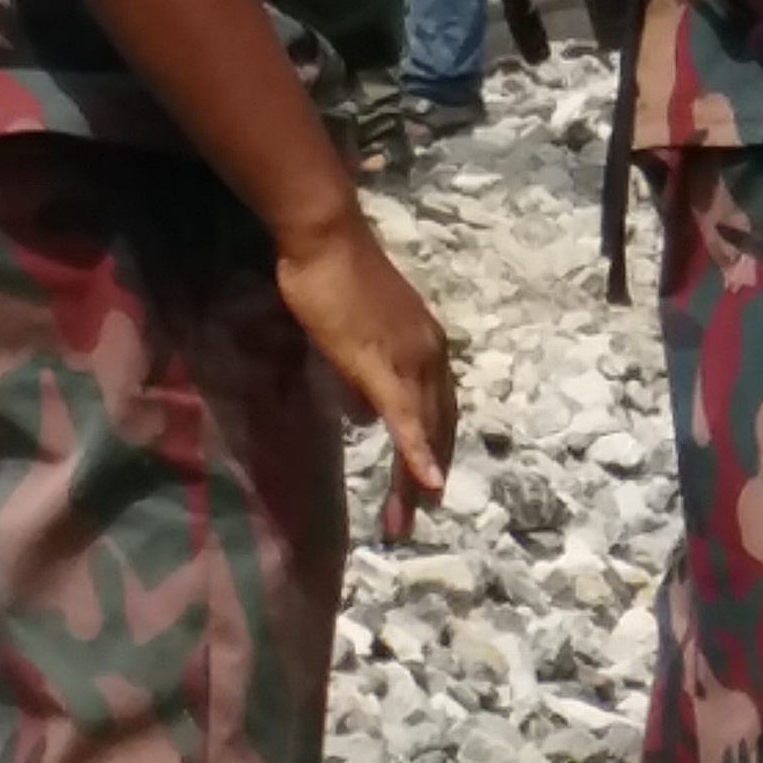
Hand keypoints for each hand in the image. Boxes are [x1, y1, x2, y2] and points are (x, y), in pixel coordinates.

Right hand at [273, 218, 456, 540]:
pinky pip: (407, 418)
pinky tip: (424, 484)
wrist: (326, 241)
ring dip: (416, 480)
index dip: (431, 450)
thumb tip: (365, 414)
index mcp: (426, 348)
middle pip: (436, 427)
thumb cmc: (331, 280)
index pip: (435, 410)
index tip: (424, 490)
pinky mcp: (386, 365)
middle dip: (426, 478)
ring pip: (423, 431)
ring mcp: (412, 360)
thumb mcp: (352, 338)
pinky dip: (418, 452)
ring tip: (408, 520)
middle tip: (414, 520)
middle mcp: (431, 355)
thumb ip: (363, 377)